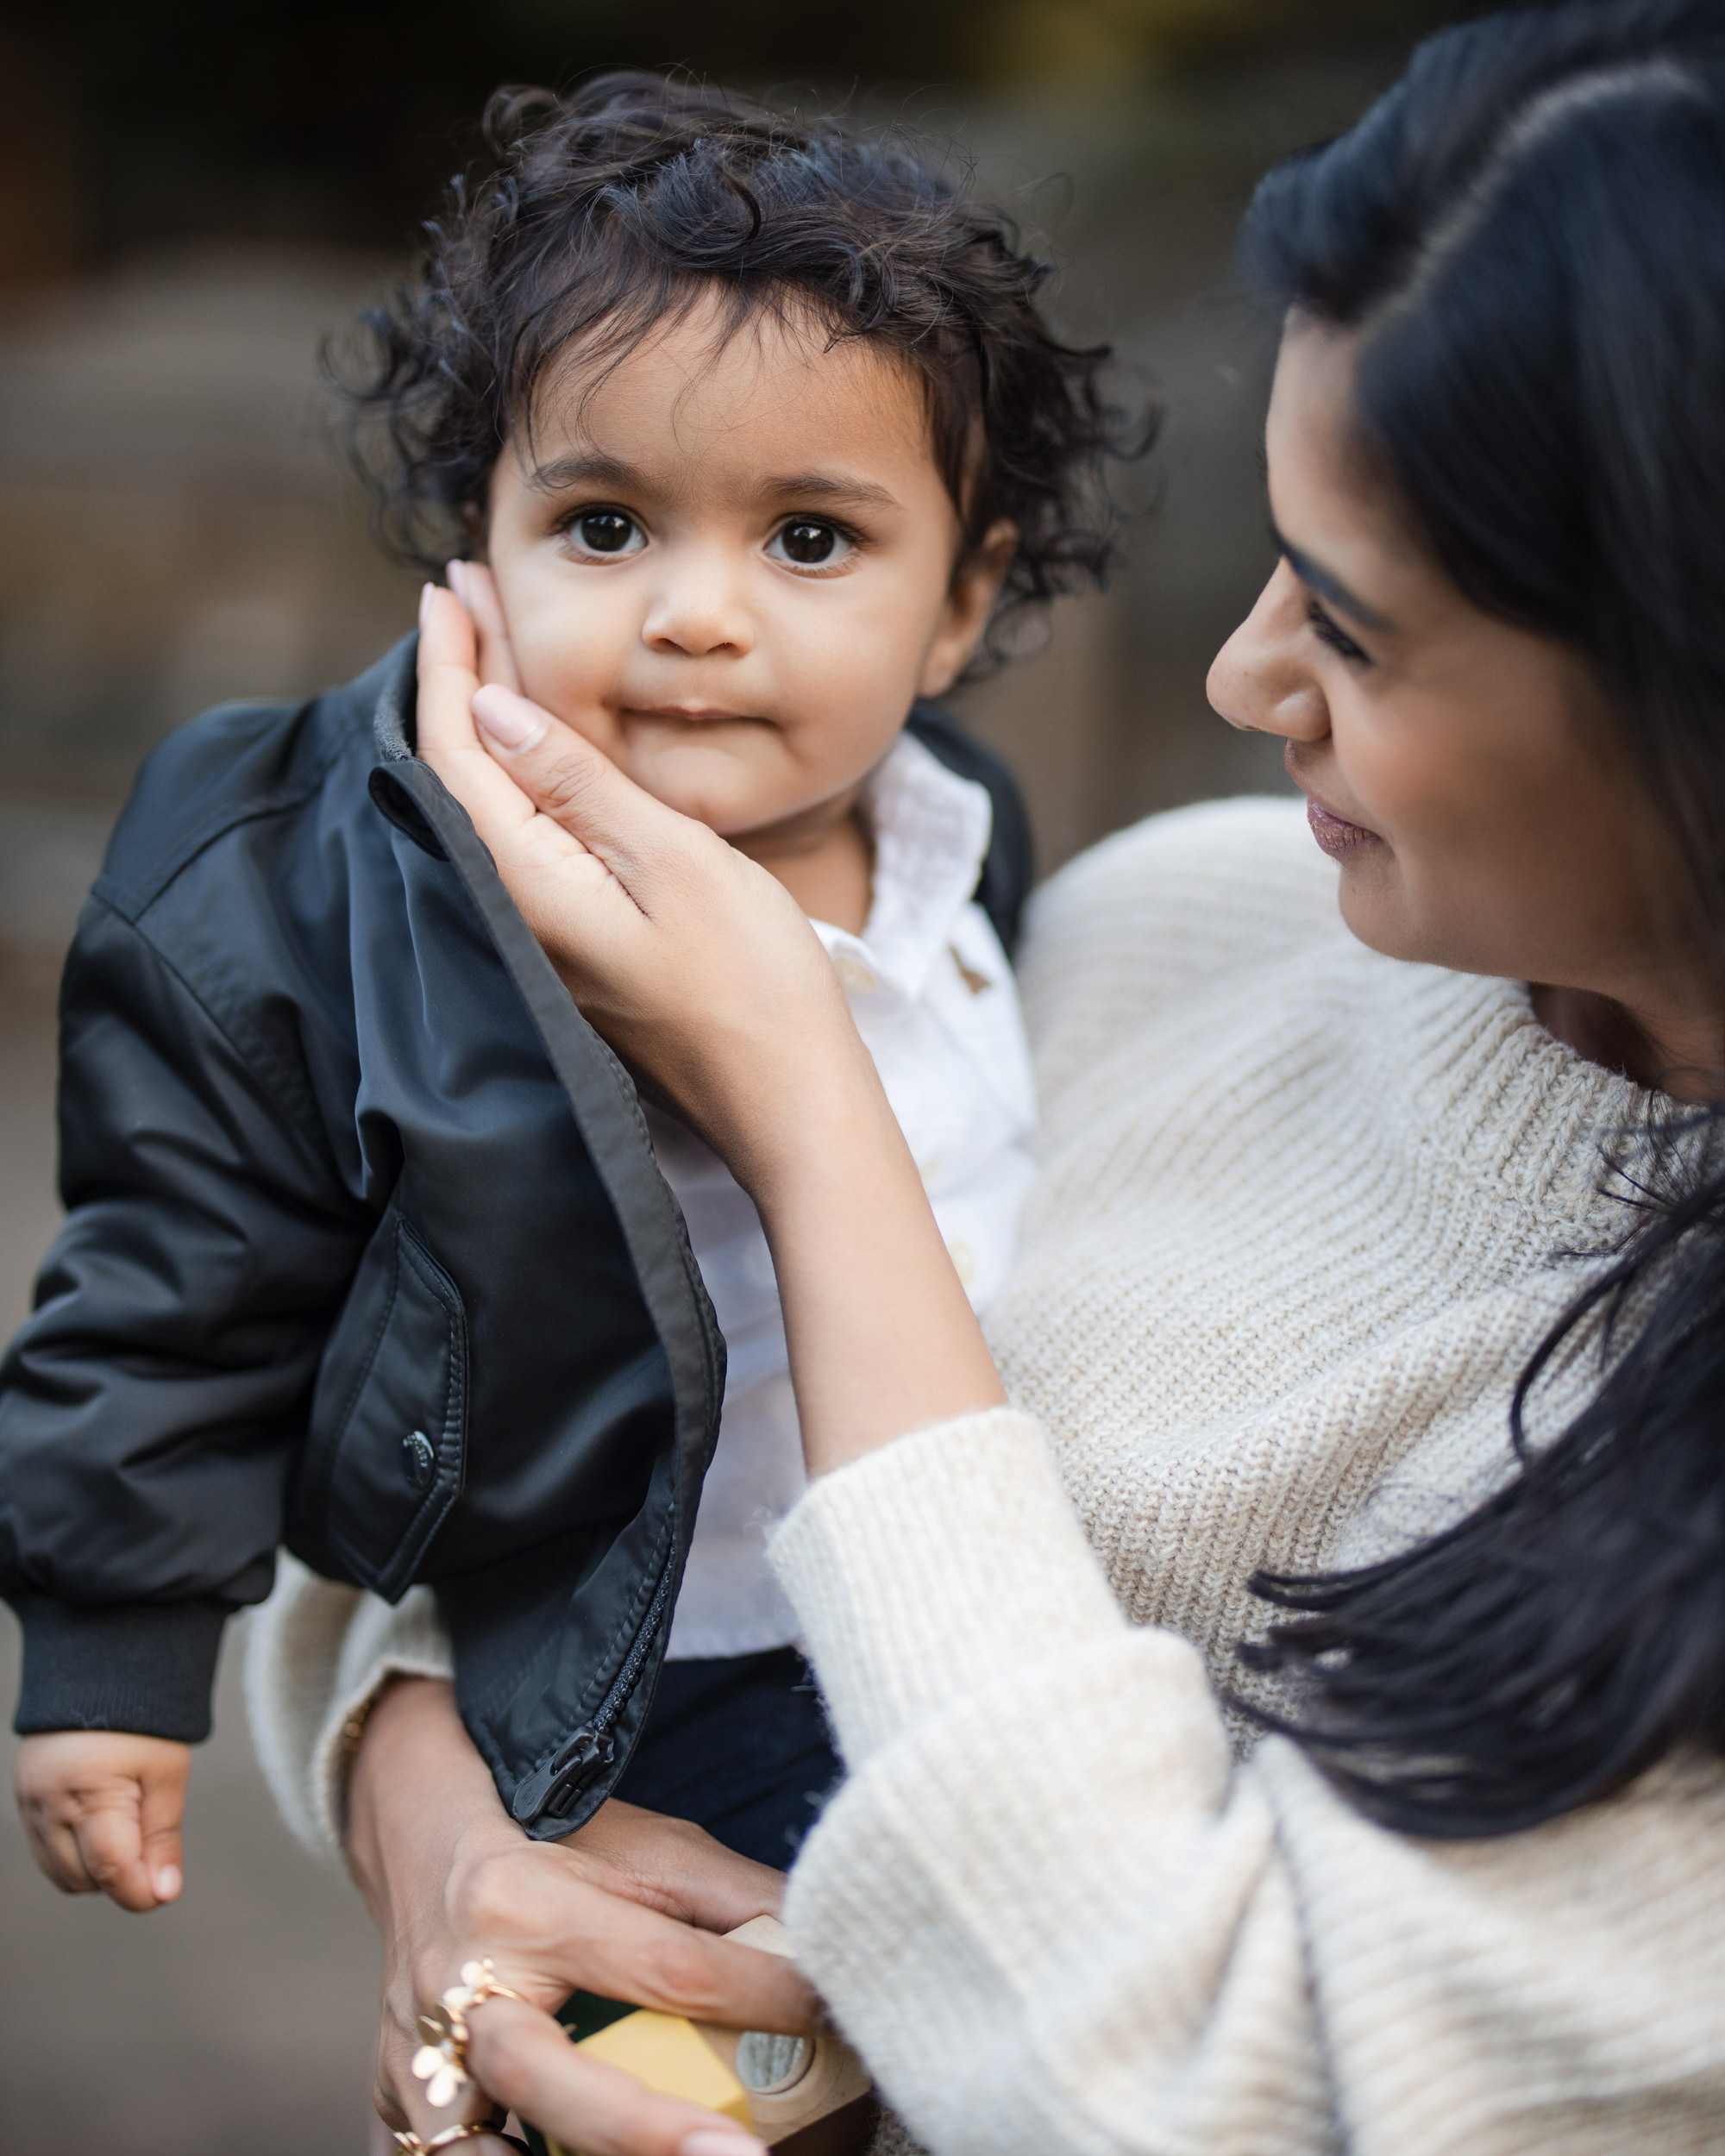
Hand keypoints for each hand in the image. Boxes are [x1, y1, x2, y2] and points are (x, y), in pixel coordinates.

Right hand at [14, 1729, 188, 1910]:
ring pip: (60, 1872)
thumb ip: (162, 1836)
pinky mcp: (24, 1799)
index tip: (164, 1893)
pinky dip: (74, 1854)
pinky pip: (45, 1852)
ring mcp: (31, 1803)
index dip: (139, 1892)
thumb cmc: (144, 1721)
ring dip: (95, 1870)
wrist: (101, 1671)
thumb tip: (162, 1894)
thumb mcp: (167, 1773)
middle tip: (150, 1848)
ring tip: (128, 1832)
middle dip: (119, 1877)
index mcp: (91, 1793)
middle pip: (83, 1878)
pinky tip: (101, 1828)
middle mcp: (51, 1804)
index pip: (110, 1869)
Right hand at [353, 1678, 812, 2155]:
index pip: (661, 1963)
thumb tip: (830, 1957)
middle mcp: (457, 1978)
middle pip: (541, 2072)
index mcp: (525, 1900)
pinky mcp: (394, 2097)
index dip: (758, 1994)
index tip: (827, 2016)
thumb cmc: (555, 1843)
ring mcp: (413, 2050)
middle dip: (641, 2130)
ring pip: (466, 2148)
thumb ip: (736, 1902)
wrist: (425, 1835)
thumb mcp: (650, 1851)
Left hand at [414, 576, 872, 1193]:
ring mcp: (538, 938)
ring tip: (482, 646)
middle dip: (458, 676)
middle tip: (462, 590)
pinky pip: (515, 841)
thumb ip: (578, 783)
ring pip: (483, 805)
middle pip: (459, 772)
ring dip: (481, 719)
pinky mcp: (568, 951)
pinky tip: (527, 747)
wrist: (786, 1101)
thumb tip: (490, 709)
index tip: (451, 587)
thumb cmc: (751, 984)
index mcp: (526, 883)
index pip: (456, 750)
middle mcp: (512, 913)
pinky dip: (514, 774)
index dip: (452, 662)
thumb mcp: (674, 859)